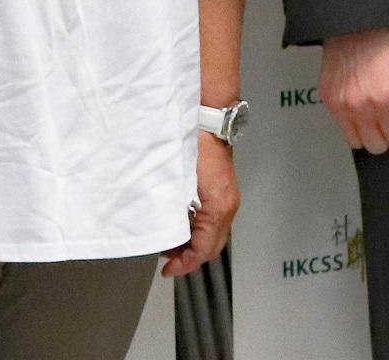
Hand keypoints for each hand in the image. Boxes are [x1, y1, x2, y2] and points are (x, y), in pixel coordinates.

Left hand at [162, 133, 239, 277]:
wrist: (207, 119)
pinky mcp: (223, 192)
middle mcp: (227, 207)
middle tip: (166, 257)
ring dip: (192, 243)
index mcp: (218, 208)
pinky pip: (213, 220)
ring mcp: (227, 199)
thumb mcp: (179, 183)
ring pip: (213, 234)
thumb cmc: (193, 145)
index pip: (204, 250)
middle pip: (211, 247)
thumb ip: (173, 212)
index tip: (168, 269)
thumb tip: (161, 235)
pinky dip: (197, 228)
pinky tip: (180, 222)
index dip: (185, 264)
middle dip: (188, 257)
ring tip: (169, 241)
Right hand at [319, 24, 388, 154]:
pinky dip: (351, 118)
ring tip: (373, 101)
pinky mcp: (326, 97)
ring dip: (367, 128)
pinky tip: (359, 95)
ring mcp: (339, 104)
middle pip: (376, 145)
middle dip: (387, 128)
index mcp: (384, 100)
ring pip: (356, 141)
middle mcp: (358, 107)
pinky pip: (340, 125)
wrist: (359, 15)